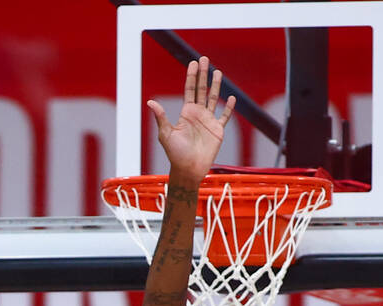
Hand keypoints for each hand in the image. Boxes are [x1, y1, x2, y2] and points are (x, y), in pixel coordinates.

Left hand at [148, 57, 235, 185]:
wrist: (189, 169)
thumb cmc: (175, 154)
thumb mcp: (166, 134)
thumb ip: (161, 117)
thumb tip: (150, 102)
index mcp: (186, 113)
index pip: (189, 90)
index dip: (191, 76)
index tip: (193, 63)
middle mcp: (197, 114)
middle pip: (201, 89)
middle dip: (203, 74)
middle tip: (205, 59)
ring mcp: (208, 121)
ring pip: (213, 99)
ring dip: (216, 85)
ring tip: (218, 72)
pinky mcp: (218, 130)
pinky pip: (225, 116)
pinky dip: (229, 107)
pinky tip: (232, 97)